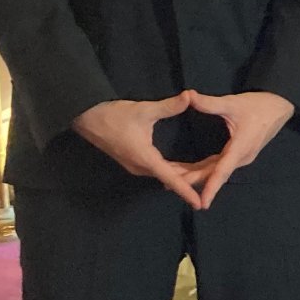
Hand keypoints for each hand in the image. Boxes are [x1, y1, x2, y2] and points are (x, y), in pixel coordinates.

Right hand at [70, 94, 203, 206]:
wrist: (85, 117)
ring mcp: (136, 165)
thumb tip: (190, 97)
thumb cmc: (113, 115)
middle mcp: (141, 167)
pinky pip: (157, 171)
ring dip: (182, 177)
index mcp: (145, 158)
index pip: (171, 178)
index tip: (200, 203)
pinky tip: (184, 170)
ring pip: (164, 175)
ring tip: (205, 178)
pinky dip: (172, 172)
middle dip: (191, 182)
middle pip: (171, 179)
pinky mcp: (133, 161)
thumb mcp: (143, 110)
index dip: (187, 190)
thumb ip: (168, 106)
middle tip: (214, 183)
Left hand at [180, 90, 295, 209]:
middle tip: (166, 184)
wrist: (278, 107)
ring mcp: (241, 157)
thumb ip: (210, 103)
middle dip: (192, 180)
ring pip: (215, 171)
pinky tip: (190, 172)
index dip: (211, 187)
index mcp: (240, 147)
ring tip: (172, 180)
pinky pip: (219, 166)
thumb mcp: (233, 103)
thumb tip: (188, 95)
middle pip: (214, 174)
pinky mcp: (239, 154)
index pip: (222, 171)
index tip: (202, 202)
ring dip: (195, 175)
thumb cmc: (258, 106)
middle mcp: (241, 157)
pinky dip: (204, 170)